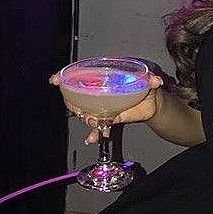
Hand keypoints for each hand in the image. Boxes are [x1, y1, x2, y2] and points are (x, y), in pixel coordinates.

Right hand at [49, 70, 163, 143]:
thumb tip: (158, 80)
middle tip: (82, 109)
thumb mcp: (148, 80)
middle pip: (77, 95)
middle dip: (74, 103)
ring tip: (94, 122)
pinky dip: (94, 133)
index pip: (80, 74)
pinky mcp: (108, 118)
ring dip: (86, 118)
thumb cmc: (146, 86)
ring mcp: (101, 105)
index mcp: (104, 77)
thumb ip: (151, 79)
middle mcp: (98, 91)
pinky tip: (93, 139)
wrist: (153, 103)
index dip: (64, 76)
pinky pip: (96, 126)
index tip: (55, 80)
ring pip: (85, 112)